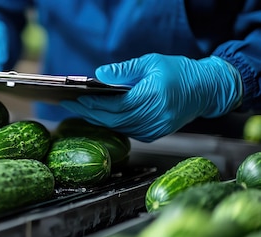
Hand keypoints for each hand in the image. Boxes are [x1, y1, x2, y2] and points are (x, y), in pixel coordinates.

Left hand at [60, 53, 242, 141]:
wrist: (206, 90)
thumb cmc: (179, 72)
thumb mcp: (151, 62)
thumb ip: (124, 70)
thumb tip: (99, 74)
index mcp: (154, 97)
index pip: (116, 105)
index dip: (94, 104)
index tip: (76, 98)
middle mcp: (154, 117)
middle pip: (113, 119)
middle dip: (89, 112)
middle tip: (69, 105)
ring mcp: (155, 129)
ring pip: (118, 127)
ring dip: (97, 119)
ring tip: (79, 109)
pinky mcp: (154, 134)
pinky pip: (126, 130)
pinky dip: (111, 123)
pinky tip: (98, 116)